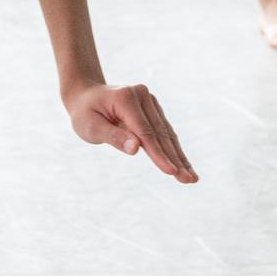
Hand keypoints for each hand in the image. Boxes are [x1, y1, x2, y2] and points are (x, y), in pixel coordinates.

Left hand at [68, 81, 195, 182]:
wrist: (85, 95)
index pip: (145, 132)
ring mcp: (150, 101)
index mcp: (126, 99)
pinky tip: (183, 165)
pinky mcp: (153, 109)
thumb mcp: (91, 127)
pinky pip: (164, 132)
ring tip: (191, 178)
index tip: (171, 172)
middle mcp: (142, 96)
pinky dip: (173, 149)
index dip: (159, 154)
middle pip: (161, 133)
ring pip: (167, 134)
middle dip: (176, 159)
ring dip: (179, 157)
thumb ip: (113, 137)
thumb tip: (136, 149)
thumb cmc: (85, 114)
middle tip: (190, 180)